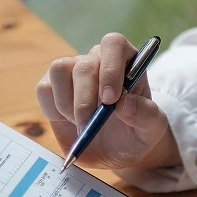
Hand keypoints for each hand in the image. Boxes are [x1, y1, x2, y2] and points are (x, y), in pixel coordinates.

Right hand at [35, 32, 176, 169]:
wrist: (116, 152)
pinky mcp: (52, 87)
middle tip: (89, 126)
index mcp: (126, 60)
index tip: (110, 99)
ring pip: (59, 69)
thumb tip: (125, 104)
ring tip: (81, 125)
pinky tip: (69, 122)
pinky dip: (53, 109)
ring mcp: (73, 71)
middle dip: (85, 99)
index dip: (110, 68)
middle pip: (84, 64)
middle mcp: (98, 60)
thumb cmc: (136, 134)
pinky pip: (44, 89)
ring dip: (67, 103)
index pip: (114, 44)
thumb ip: (146, 115)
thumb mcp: (152, 129)